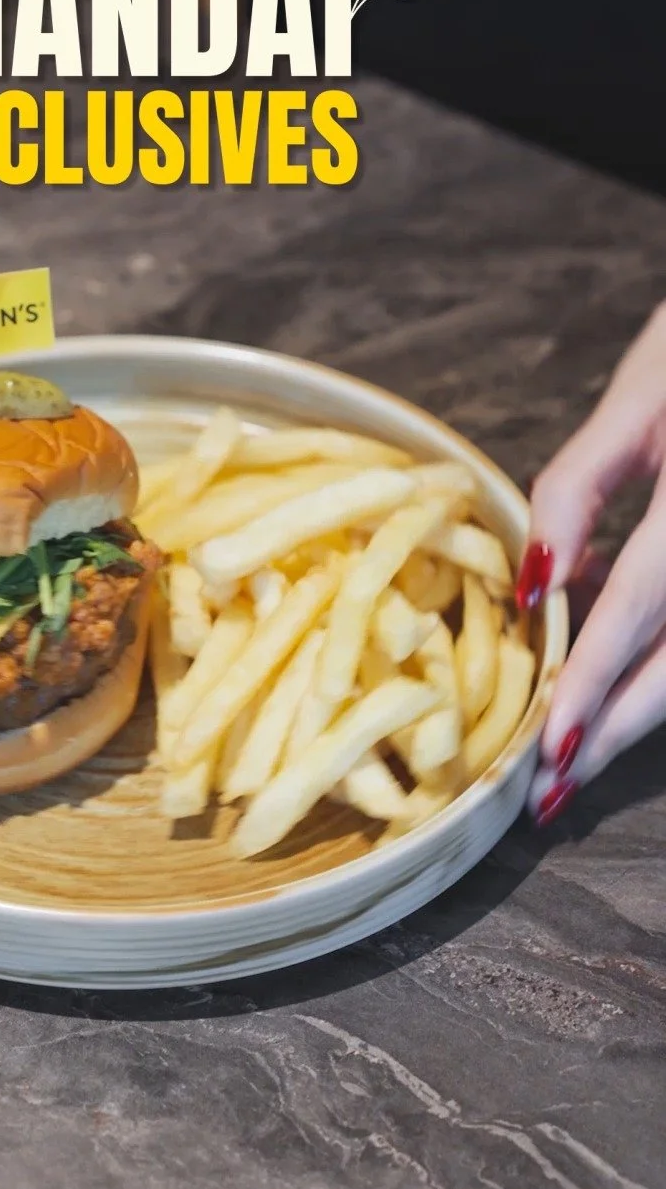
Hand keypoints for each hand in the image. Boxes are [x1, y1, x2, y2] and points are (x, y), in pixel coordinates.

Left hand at [520, 302, 665, 822]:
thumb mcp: (636, 396)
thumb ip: (578, 488)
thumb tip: (535, 584)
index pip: (643, 603)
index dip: (596, 682)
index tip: (550, 748)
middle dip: (616, 732)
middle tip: (551, 792)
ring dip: (641, 712)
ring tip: (574, 756)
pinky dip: (661, 660)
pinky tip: (613, 676)